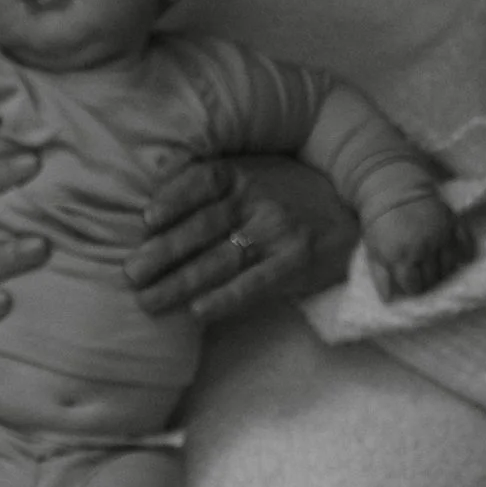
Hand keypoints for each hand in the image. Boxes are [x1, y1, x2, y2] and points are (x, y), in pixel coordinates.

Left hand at [129, 151, 357, 324]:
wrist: (354, 213)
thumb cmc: (291, 196)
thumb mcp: (258, 174)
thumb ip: (215, 184)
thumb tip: (153, 194)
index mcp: (244, 173)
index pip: (204, 180)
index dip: (175, 198)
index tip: (145, 219)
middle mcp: (260, 199)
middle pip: (204, 225)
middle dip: (164, 250)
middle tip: (130, 273)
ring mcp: (279, 231)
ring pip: (221, 259)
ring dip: (181, 283)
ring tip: (148, 301)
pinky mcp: (296, 262)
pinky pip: (255, 284)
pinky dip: (225, 299)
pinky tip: (197, 313)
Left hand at [364, 189, 473, 300]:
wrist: (394, 190)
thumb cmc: (380, 226)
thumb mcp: (374, 253)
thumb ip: (380, 278)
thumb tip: (389, 301)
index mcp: (402, 255)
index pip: (415, 285)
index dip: (413, 289)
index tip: (412, 286)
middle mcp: (424, 246)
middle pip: (433, 278)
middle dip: (428, 282)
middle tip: (425, 279)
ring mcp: (440, 233)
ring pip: (449, 265)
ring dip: (444, 271)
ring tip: (437, 269)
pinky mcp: (452, 221)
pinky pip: (466, 242)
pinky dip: (466, 253)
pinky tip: (462, 260)